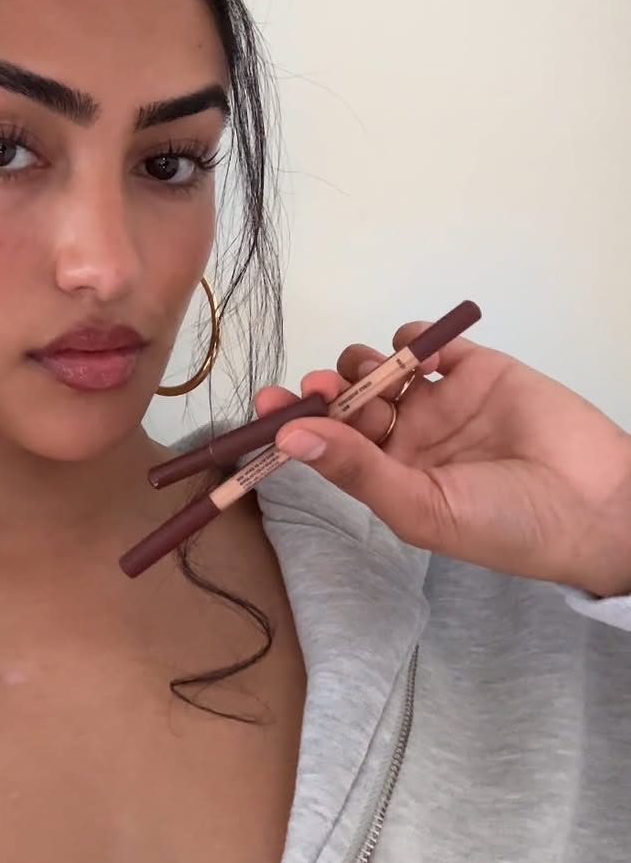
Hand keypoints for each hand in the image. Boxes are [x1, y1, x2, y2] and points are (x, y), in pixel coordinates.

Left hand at [254, 320, 630, 598]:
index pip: (327, 446)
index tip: (267, 403)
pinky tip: (417, 352)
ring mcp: (441, 401)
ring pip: (378, 367)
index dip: (295, 424)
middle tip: (319, 388)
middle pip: (345, 402)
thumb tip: (289, 439)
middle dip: (324, 391)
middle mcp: (408, 438)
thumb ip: (357, 470)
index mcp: (390, 478)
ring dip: (360, 363)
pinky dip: (413, 338)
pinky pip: (430, 342)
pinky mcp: (477, 369)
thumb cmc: (505, 524)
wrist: (594, 505)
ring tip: (369, 374)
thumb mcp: (421, 508)